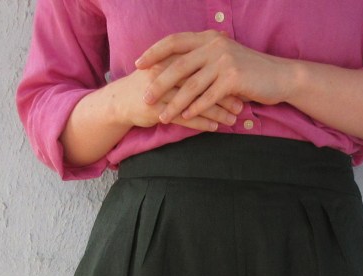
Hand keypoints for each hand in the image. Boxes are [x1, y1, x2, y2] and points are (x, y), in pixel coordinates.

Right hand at [108, 57, 243, 131]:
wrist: (121, 101)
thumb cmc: (149, 86)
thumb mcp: (166, 70)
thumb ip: (187, 65)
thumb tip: (214, 64)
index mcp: (171, 60)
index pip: (202, 67)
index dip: (222, 77)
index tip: (240, 87)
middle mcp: (166, 73)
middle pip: (201, 84)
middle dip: (223, 95)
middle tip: (241, 105)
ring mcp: (161, 92)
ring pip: (194, 102)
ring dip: (216, 112)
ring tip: (233, 120)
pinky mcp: (157, 110)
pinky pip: (183, 117)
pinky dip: (201, 123)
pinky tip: (215, 128)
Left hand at [134, 30, 295, 123]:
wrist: (279, 76)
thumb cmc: (250, 71)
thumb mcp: (225, 58)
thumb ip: (204, 58)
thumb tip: (180, 67)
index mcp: (208, 38)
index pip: (175, 41)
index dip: (155, 52)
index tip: (139, 64)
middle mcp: (214, 46)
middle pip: (178, 65)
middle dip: (159, 82)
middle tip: (145, 96)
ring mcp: (224, 62)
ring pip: (191, 84)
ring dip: (175, 102)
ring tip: (162, 115)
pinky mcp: (233, 79)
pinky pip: (208, 96)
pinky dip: (195, 109)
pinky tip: (185, 118)